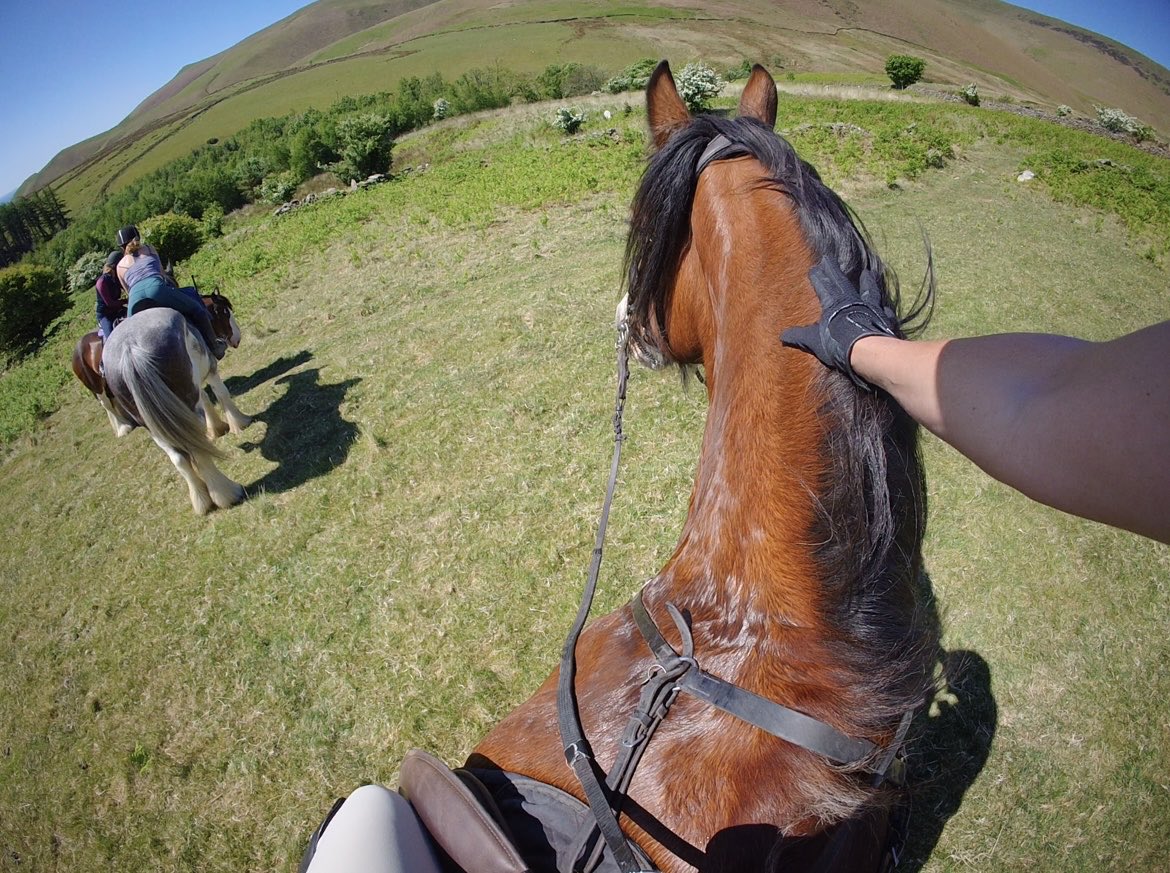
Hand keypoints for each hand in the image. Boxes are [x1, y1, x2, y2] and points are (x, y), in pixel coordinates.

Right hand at [781, 259, 897, 388]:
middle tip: (829, 259)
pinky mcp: (884, 319)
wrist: (867, 350)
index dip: (818, 277)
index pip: (823, 285)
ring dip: (867, 282)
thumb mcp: (813, 341)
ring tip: (868, 273)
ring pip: (869, 290)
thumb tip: (783, 336)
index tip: (814, 268)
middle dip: (834, 270)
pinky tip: (887, 307)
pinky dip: (884, 309)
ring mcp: (870, 307)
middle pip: (842, 281)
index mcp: (834, 303)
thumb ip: (800, 336)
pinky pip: (884, 311)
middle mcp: (852, 300)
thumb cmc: (837, 343)